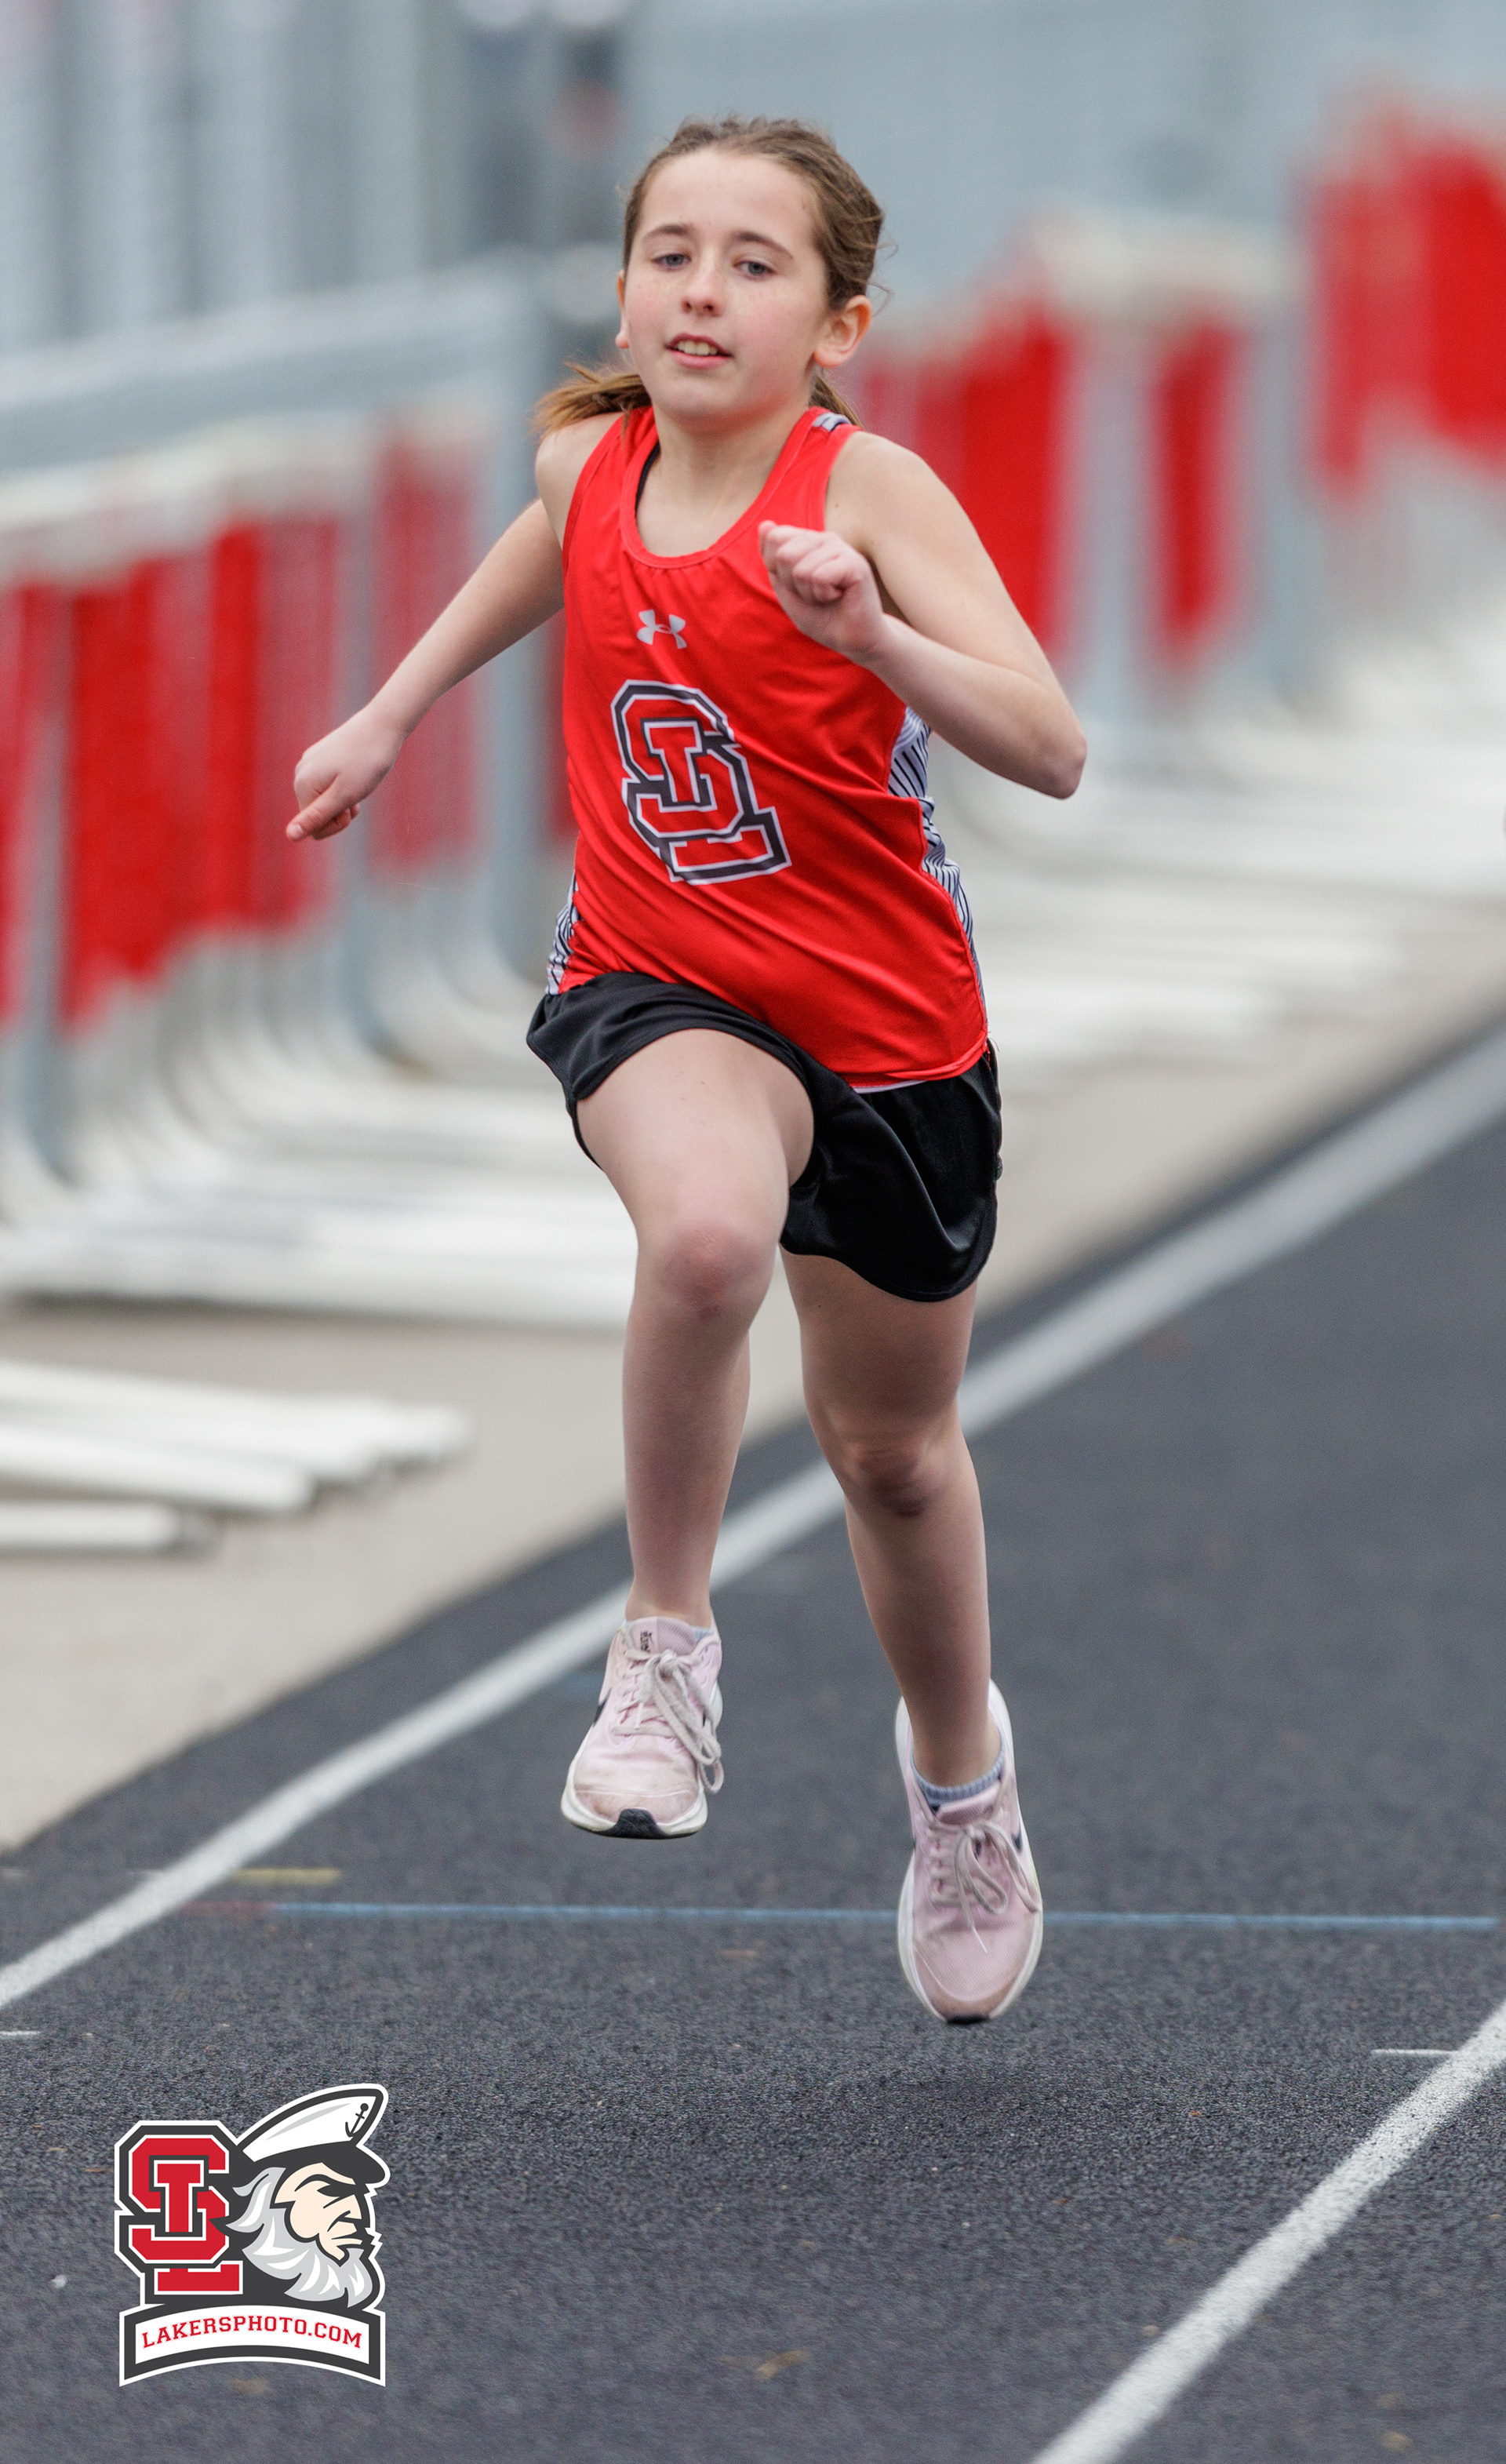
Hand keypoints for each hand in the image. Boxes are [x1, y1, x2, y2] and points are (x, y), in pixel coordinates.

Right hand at [288, 704, 405, 841]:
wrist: (381, 726)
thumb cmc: (366, 763)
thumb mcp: (343, 797)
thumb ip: (315, 818)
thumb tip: (289, 836)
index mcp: (302, 785)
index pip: (314, 829)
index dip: (337, 824)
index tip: (352, 808)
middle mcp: (299, 774)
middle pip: (316, 816)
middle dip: (339, 813)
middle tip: (357, 798)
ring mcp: (309, 763)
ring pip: (323, 801)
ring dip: (344, 801)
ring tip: (359, 784)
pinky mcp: (320, 757)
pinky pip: (328, 785)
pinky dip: (344, 787)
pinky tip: (356, 774)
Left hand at [758, 522, 888, 664]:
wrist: (851, 640)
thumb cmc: (821, 616)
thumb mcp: (786, 590)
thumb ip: (772, 559)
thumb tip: (765, 524)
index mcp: (808, 541)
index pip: (774, 538)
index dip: (778, 571)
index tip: (799, 586)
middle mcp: (825, 539)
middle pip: (784, 555)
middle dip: (793, 585)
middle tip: (815, 594)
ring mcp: (841, 548)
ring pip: (801, 570)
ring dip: (809, 594)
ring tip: (828, 597)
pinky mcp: (855, 563)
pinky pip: (819, 577)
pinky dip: (823, 596)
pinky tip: (839, 597)